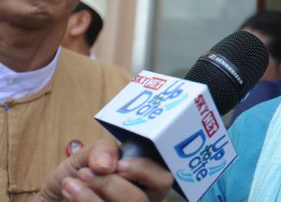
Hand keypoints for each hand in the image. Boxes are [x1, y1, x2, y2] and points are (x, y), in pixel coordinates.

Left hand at [34, 139, 173, 201]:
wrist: (50, 200)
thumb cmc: (74, 178)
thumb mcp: (87, 155)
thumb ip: (102, 149)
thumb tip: (108, 164)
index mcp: (145, 185)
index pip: (164, 180)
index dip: (145, 171)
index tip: (119, 165)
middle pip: (140, 200)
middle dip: (110, 184)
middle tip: (85, 173)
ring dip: (90, 196)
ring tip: (70, 183)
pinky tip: (68, 193)